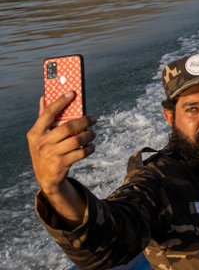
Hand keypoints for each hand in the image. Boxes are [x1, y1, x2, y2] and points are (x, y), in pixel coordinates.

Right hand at [26, 93, 93, 222]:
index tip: (72, 93)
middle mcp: (42, 142)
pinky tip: (91, 146)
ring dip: (89, 135)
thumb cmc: (45, 149)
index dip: (60, 102)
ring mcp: (51, 154)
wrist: (46, 176)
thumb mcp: (39, 136)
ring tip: (93, 133)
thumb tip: (44, 97)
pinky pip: (81, 153)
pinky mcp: (61, 164)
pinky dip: (89, 148)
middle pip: (67, 127)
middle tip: (93, 118)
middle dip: (84, 121)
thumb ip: (43, 118)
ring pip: (77, 140)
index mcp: (35, 133)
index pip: (48, 113)